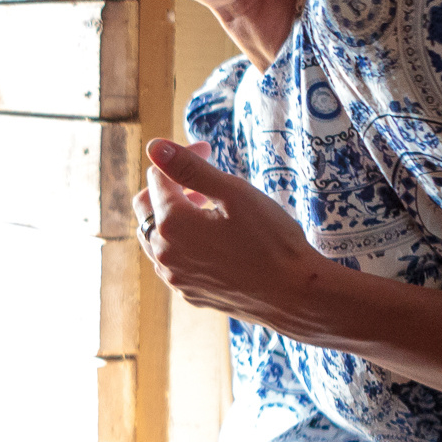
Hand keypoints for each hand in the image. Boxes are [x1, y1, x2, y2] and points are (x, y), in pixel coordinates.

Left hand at [133, 138, 328, 332]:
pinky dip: (181, 243)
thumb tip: (154, 146)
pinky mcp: (188, 292)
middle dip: (168, 186)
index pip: (159, 178)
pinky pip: (171, 261)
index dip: (183, 157)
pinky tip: (210, 239)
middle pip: (146, 208)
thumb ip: (190, 168)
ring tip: (205, 207)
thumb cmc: (272, 240)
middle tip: (200, 180)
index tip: (209, 150)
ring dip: (172, 217)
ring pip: (155, 237)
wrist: (295, 295)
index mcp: (172, 223)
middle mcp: (163, 253)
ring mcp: (174, 277)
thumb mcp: (234, 193)